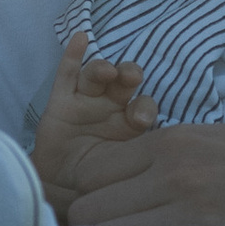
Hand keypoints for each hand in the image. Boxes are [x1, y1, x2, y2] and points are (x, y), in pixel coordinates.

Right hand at [33, 31, 155, 202]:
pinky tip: (81, 38)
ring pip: (96, 76)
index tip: (141, 120)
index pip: (143, 105)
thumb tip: (163, 167)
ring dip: (103, 68)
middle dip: (129, 75)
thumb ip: (138, 163)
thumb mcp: (122, 170)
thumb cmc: (98, 176)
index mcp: (129, 122)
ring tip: (106, 71)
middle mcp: (110, 106)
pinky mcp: (61, 102)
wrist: (63, 187)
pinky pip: (67, 75)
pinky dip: (73, 55)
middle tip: (131, 79)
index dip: (144, 108)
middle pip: (123, 82)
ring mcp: (85, 101)